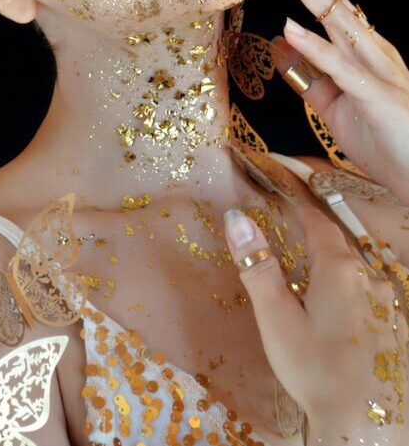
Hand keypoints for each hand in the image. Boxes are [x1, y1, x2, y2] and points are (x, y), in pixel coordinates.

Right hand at [223, 201, 407, 440]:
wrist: (365, 424)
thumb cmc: (313, 367)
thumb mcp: (275, 316)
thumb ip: (257, 265)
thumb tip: (236, 218)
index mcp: (338, 269)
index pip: (319, 225)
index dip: (303, 213)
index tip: (290, 205)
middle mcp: (370, 279)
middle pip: (343, 247)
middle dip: (320, 239)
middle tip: (299, 237)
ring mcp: (389, 307)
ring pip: (361, 274)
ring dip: (339, 268)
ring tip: (318, 275)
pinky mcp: (398, 333)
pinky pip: (374, 299)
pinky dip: (355, 295)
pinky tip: (344, 315)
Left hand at [271, 0, 408, 203]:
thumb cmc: (383, 142)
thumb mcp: (335, 106)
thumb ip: (314, 77)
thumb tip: (286, 50)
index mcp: (362, 50)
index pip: (329, 1)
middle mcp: (370, 50)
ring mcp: (374, 70)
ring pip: (337, 20)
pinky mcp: (373, 95)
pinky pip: (339, 67)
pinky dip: (315, 47)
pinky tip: (291, 27)